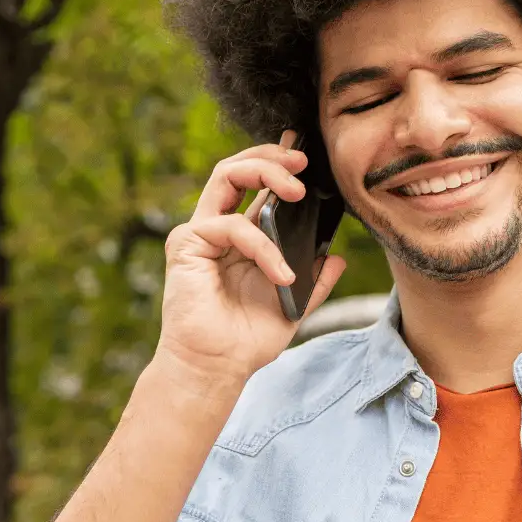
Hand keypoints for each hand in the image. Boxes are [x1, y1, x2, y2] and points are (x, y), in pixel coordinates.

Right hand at [155, 131, 348, 384]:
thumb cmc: (246, 340)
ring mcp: (200, 233)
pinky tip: (282, 272)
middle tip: (304, 162)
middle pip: (238, 167)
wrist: (216, 367)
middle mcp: (218, 229)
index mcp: (242, 239)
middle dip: (272, 156)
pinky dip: (262, 245)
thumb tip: (335, 257)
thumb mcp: (294, 306)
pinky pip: (230, 226)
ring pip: (226, 175)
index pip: (257, 187)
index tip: (307, 153)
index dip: (279, 163)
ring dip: (264, 172)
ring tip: (298, 192)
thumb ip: (314, 281)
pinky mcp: (186, 244)